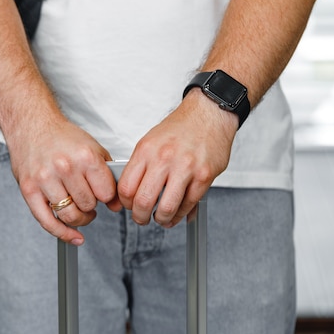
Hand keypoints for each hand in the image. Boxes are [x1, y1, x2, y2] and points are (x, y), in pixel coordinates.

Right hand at [8, 118, 120, 245]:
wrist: (31, 125)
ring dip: (80, 218)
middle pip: (88, 205)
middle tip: (88, 198)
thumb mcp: (92, 149)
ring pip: (70, 216)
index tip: (104, 195)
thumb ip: (107, 176)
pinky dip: (63, 233)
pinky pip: (47, 221)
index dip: (108, 197)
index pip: (106, 193)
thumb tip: (116, 204)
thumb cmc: (61, 137)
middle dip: (91, 205)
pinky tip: (73, 236)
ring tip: (80, 210)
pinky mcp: (29, 190)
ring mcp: (45, 180)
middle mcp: (65, 168)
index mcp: (85, 156)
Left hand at [118, 90, 237, 226]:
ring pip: (166, 207)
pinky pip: (188, 204)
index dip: (125, 203)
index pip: (126, 188)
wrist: (208, 114)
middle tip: (142, 218)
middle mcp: (163, 159)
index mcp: (146, 151)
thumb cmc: (180, 128)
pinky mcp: (204, 176)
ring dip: (161, 219)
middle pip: (143, 201)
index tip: (129, 206)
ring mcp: (185, 168)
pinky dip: (181, 214)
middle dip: (140, 217)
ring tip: (161, 218)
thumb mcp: (150, 142)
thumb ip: (140, 166)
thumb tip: (131, 191)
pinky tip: (177, 213)